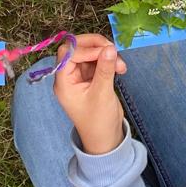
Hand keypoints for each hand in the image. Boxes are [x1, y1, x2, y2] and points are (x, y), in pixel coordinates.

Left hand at [53, 33, 126, 155]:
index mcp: (64, 82)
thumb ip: (105, 70)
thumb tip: (110, 47)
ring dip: (106, 54)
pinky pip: (98, 60)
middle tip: (114, 50)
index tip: (105, 52)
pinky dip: (109, 60)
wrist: (106, 139)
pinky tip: (120, 68)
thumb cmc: (98, 122)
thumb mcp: (102, 95)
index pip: (68, 53)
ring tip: (121, 66)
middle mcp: (69, 76)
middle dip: (96, 47)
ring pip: (90, 53)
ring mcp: (80, 76)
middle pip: (77, 49)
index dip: (85, 48)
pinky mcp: (91, 77)